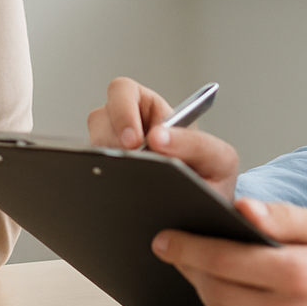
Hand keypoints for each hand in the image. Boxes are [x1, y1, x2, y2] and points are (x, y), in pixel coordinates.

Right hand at [88, 77, 239, 197]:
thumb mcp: (217, 159)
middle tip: (128, 159)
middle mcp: (129, 128)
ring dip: (105, 157)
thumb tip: (157, 139)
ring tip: (125, 176)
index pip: (122, 92)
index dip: (122, 112)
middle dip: (110, 139)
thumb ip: (194, 145)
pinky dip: (100, 176)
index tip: (135, 141)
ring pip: (92, 143)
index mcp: (154, 112)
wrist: (204, 213)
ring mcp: (116, 152)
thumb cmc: (212, 179)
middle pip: (100, 117)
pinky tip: (117, 188)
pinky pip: (90, 169)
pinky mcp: (108, 175)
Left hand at [152, 198, 306, 305]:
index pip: (224, 260)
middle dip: (189, 265)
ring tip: (199, 264)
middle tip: (175, 246)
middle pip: (214, 288)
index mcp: (297, 274)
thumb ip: (284, 217)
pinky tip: (226, 290)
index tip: (166, 238)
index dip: (188, 247)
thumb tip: (246, 207)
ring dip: (202, 287)